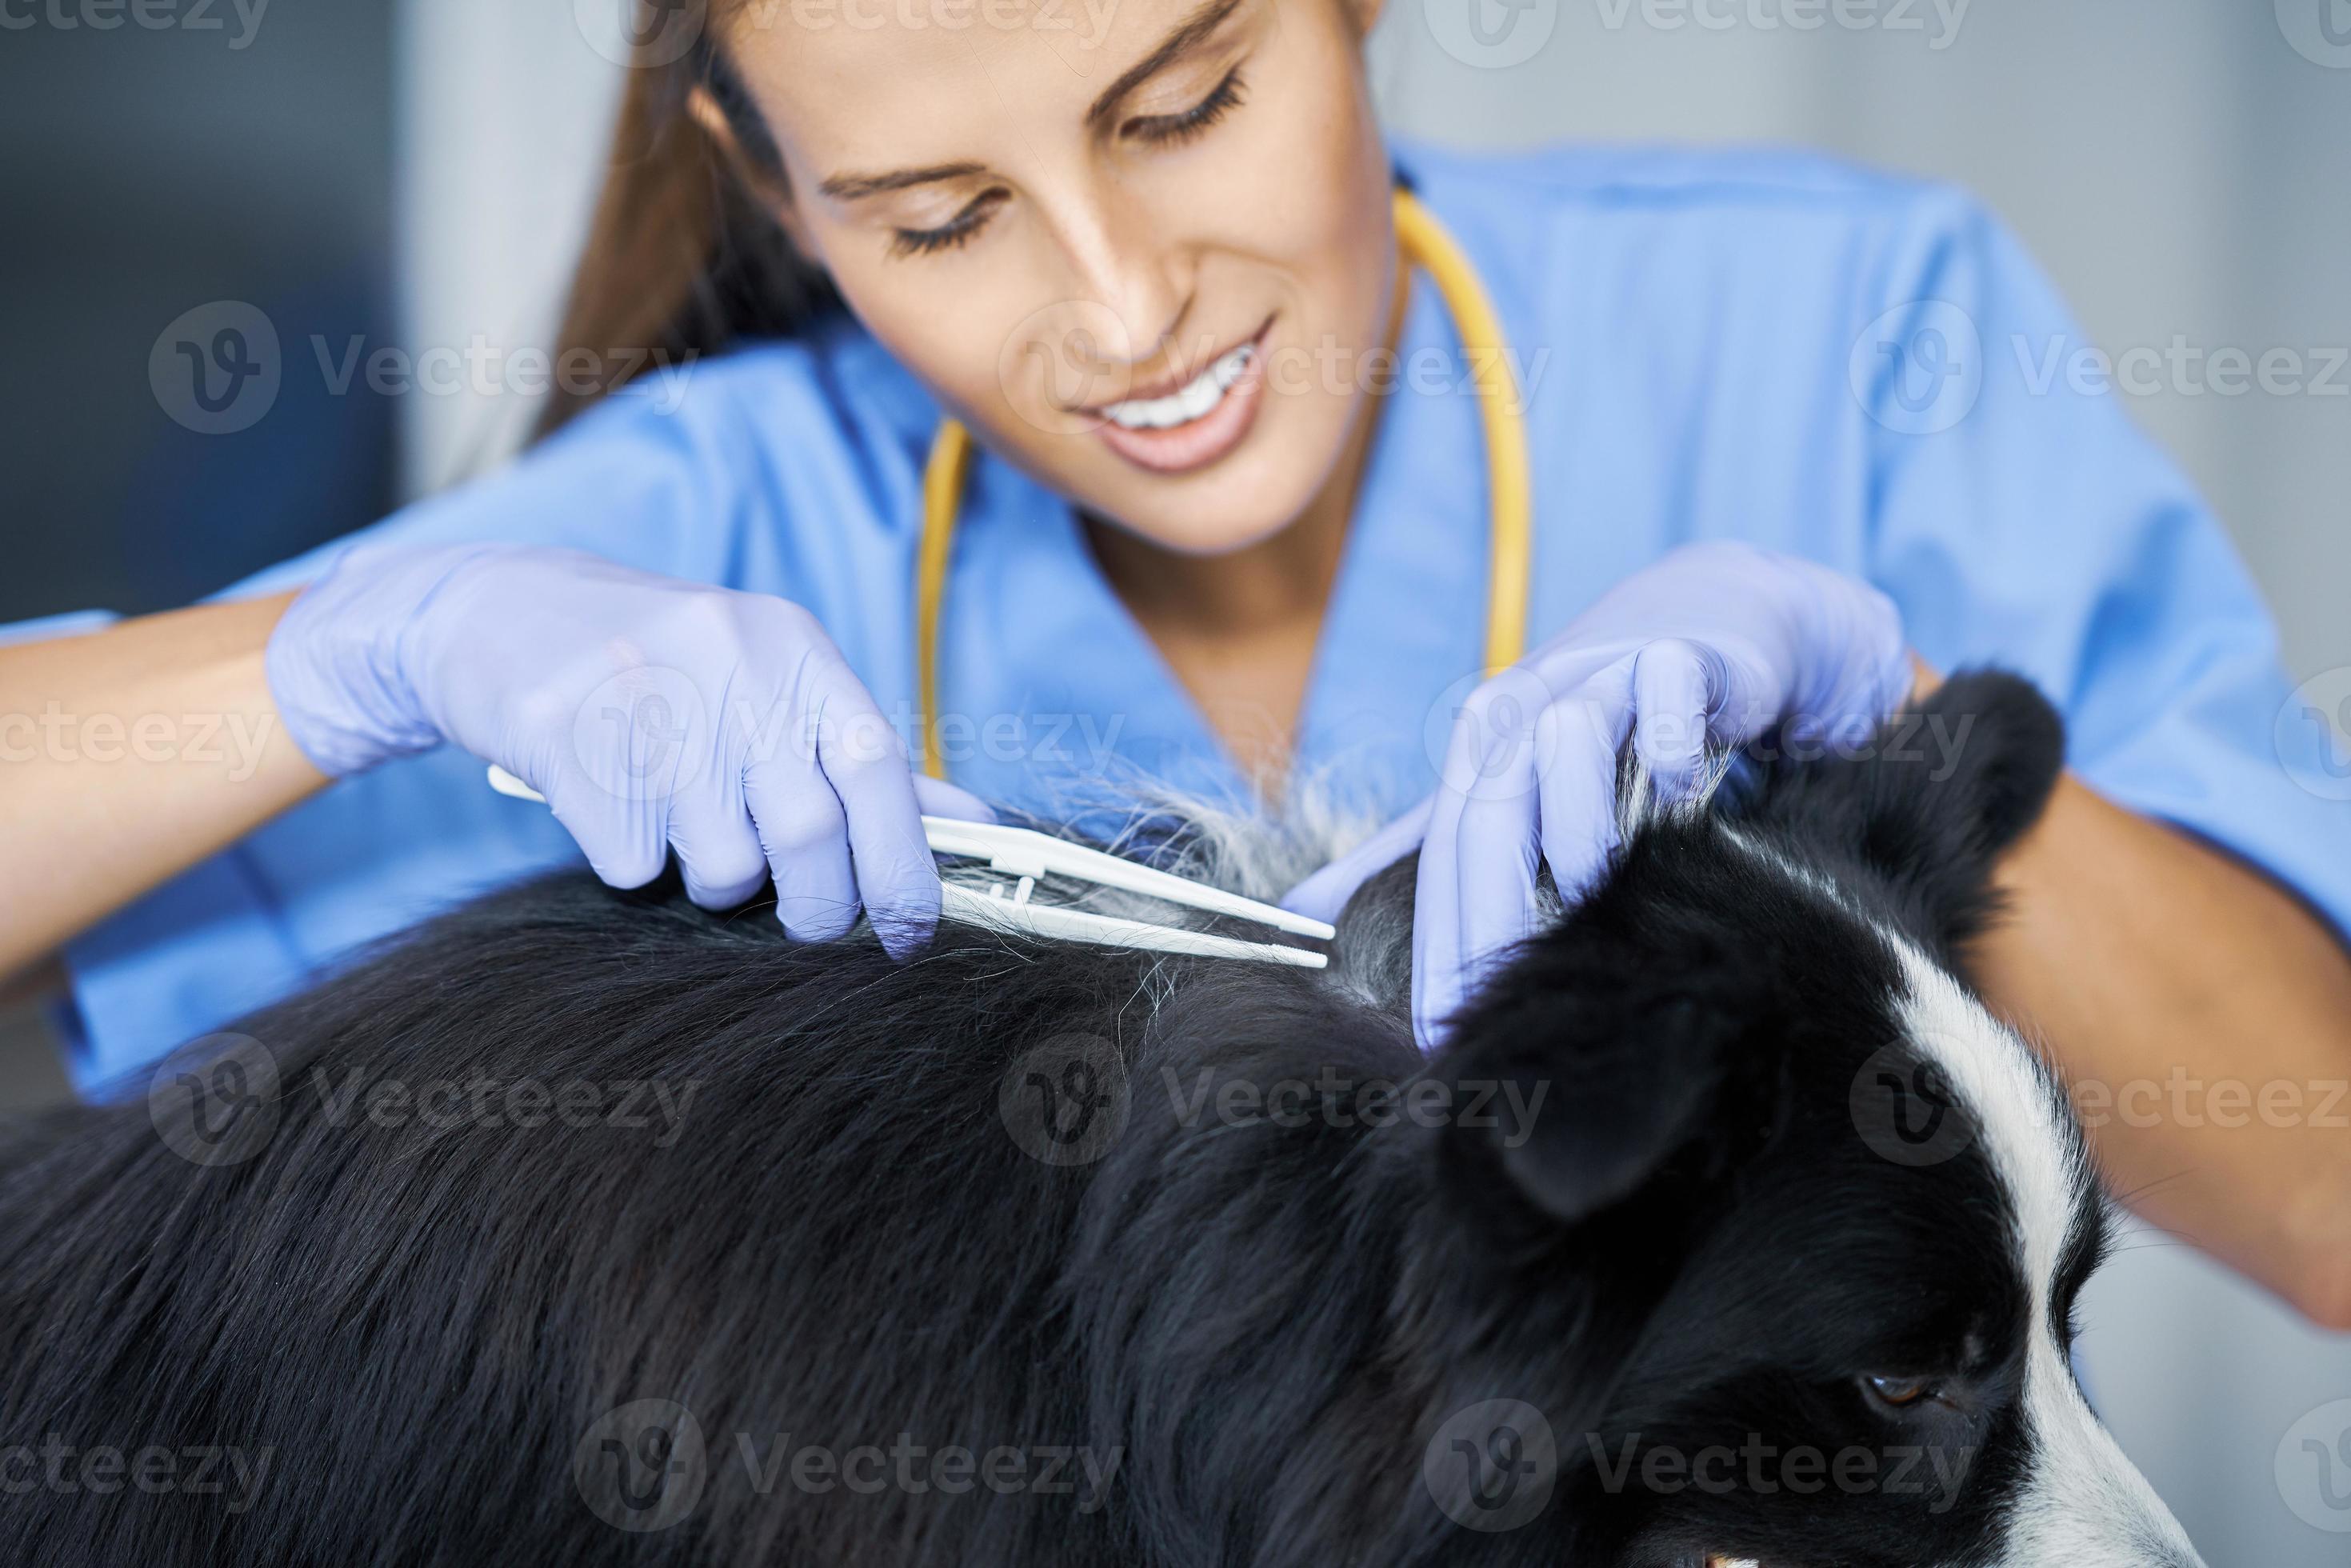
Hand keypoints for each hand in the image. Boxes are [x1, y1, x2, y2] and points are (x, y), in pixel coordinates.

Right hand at [265, 542, 990, 952]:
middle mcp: (729, 656)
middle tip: (807, 924)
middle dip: (818, 907)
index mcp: (793, 646)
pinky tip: (614, 808)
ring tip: (688, 834)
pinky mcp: (565, 730)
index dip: (905, 865)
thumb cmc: (660, 665)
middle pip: (807, 830)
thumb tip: (974, 824)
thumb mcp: (768, 682)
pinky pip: (631, 860)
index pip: (878, 768)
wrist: (494, 610)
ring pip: (720, 861)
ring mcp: (644, 690)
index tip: (911, 934)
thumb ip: (858, 758)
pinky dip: (631, 862)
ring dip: (716, 883)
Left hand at [1284, 542, 1912, 1047]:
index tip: (1434, 1036)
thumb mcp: (1496, 780)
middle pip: (1491, 810)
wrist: (1706, 622)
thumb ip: (1405, 851)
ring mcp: (1608, 676)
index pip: (1443, 859)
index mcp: (1482, 747)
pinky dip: (1670, 746)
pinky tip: (1680, 796)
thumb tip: (1296, 910)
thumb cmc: (1599, 720)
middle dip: (1485, 911)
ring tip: (1591, 889)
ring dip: (1577, 821)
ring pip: (1569, 740)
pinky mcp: (1688, 658)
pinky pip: (1670, 697)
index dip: (1435, 947)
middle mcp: (1531, 708)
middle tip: (1494, 1000)